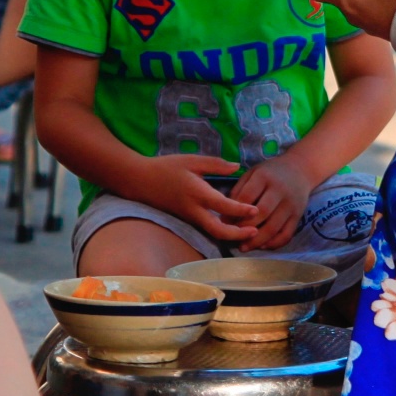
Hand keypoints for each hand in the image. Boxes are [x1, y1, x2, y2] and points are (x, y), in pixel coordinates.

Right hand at [136, 155, 258, 243]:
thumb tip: (237, 167)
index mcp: (197, 193)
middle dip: (237, 234)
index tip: (256, 210)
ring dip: (231, 235)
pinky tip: (233, 226)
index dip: (241, 210)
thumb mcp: (192, 160)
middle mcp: (193, 210)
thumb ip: (216, 164)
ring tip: (248, 231)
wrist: (139, 180)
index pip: (222, 206)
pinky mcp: (186, 219)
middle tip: (256, 232)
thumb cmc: (166, 167)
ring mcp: (189, 217)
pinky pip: (206, 229)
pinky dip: (221, 231)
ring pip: (212, 232)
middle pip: (217, 230)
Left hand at [228, 157, 314, 252]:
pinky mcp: (298, 215)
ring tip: (244, 247)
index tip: (224, 223)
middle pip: (261, 213)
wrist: (301, 168)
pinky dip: (274, 243)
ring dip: (257, 240)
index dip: (234, 212)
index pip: (247, 197)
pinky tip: (262, 246)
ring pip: (273, 227)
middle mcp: (280, 189)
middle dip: (244, 228)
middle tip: (232, 236)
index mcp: (265, 176)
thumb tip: (226, 218)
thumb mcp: (253, 173)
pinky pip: (287, 234)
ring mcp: (291, 204)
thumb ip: (238, 191)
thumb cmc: (271, 172)